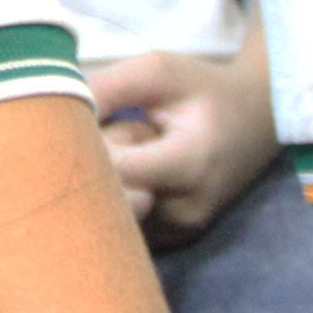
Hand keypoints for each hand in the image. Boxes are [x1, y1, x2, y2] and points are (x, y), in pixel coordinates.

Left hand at [89, 45, 276, 240]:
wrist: (258, 120)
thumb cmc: (204, 90)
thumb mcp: (159, 71)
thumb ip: (108, 88)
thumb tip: (55, 111)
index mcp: (190, 164)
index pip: (112, 171)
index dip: (92, 146)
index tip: (99, 121)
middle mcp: (185, 210)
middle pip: (105, 198)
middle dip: (98, 167)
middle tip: (122, 136)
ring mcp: (180, 232)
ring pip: (111, 214)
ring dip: (109, 183)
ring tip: (138, 153)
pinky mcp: (174, 242)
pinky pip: (124, 226)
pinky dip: (121, 199)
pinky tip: (141, 176)